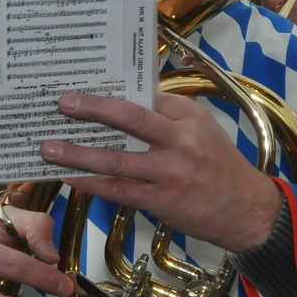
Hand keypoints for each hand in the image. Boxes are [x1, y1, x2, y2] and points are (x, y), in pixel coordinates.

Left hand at [41, 91, 282, 253]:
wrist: (246, 210)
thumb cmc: (219, 166)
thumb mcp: (203, 130)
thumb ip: (169, 116)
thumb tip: (125, 102)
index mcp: (188, 117)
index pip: (146, 98)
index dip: (112, 93)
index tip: (83, 87)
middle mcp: (181, 141)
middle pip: (130, 119)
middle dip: (93, 109)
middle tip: (63, 103)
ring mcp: (170, 172)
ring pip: (117, 159)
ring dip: (79, 154)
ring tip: (50, 148)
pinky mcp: (162, 200)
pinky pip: (120, 190)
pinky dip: (92, 183)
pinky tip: (71, 177)